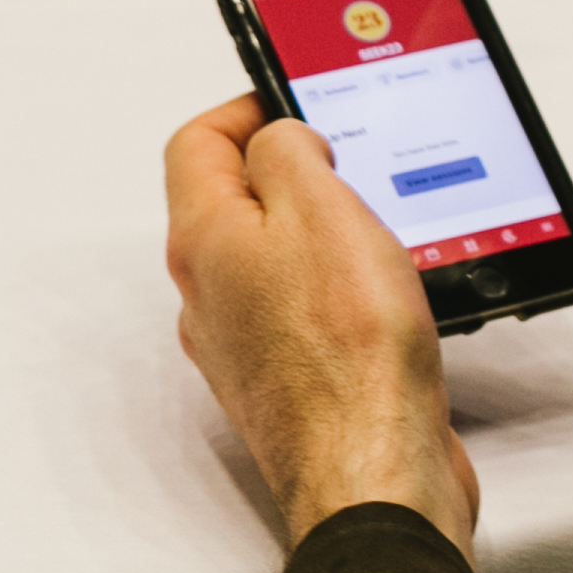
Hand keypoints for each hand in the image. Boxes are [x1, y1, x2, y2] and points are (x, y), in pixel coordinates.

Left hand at [162, 95, 477, 554]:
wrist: (376, 474)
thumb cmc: (351, 357)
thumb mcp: (321, 210)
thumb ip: (289, 152)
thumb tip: (279, 137)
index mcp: (203, 241)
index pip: (194, 145)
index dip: (242, 108)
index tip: (288, 98)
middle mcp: (209, 294)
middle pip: (228, 201)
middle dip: (283, 166)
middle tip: (338, 154)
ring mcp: (244, 344)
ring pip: (266, 258)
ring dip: (313, 229)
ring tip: (368, 221)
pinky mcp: (289, 382)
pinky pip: (299, 310)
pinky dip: (333, 286)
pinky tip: (378, 293)